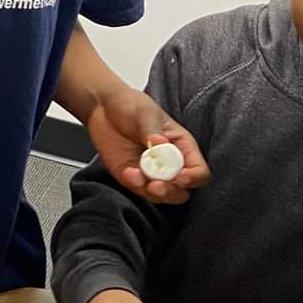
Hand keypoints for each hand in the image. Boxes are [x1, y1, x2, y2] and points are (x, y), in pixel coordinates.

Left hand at [87, 87, 208, 206]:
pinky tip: (128, 172)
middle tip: (156, 184)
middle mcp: (171, 164)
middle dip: (171, 191)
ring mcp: (153, 174)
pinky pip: (140, 191)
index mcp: (182, 147)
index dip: (194, 178)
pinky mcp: (135, 179)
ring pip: (163, 196)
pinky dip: (135, 186)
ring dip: (153, 192)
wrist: (103, 109)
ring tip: (139, 178)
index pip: (199, 171)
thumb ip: (152, 130)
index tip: (179, 176)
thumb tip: (160, 144)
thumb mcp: (145, 113)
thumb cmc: (131, 106)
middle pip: (183, 191)